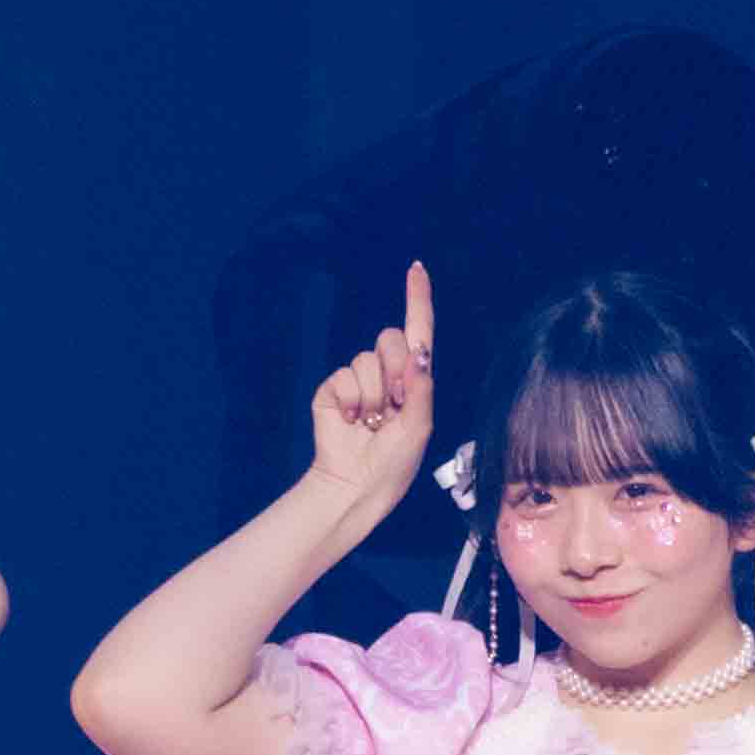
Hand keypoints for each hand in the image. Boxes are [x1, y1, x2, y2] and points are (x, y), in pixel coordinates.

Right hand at [298, 262, 440, 526]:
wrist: (357, 486)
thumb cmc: (394, 463)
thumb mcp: (419, 425)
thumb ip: (421, 386)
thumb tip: (419, 350)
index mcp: (414, 381)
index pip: (417, 332)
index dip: (417, 299)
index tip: (416, 268)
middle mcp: (386, 375)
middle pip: (390, 339)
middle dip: (395, 372)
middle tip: (394, 407)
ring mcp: (357, 381)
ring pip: (367, 360)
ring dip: (373, 395)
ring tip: (371, 423)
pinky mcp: (332, 390)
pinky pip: (344, 375)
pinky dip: (351, 400)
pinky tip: (352, 422)